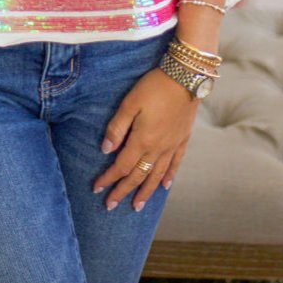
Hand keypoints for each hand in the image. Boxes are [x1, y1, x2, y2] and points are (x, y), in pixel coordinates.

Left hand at [92, 68, 197, 211]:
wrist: (186, 77)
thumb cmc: (154, 87)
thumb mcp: (129, 103)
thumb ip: (117, 128)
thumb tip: (106, 150)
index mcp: (143, 140)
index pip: (122, 166)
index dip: (108, 178)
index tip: (96, 189)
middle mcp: (158, 148)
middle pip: (138, 176)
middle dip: (123, 191)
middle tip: (110, 205)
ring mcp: (172, 146)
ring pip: (157, 175)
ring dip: (146, 192)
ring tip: (138, 205)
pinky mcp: (183, 139)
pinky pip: (176, 164)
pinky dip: (169, 177)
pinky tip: (165, 186)